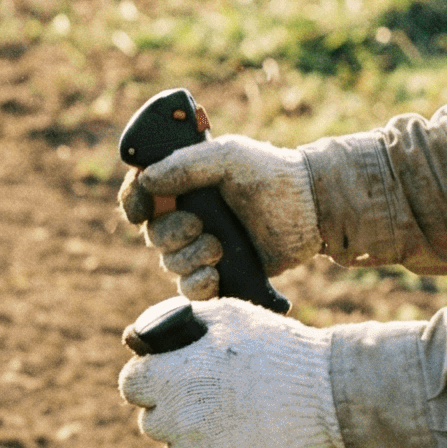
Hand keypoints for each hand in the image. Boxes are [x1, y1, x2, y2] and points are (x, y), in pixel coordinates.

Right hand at [117, 135, 317, 300]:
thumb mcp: (229, 157)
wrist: (314, 209)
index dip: (133, 203)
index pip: (142, 194)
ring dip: (189, 258)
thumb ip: (186, 165)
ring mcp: (204, 247)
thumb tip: (146, 181)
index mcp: (185, 185)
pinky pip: (190, 290)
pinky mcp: (221, 274)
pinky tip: (215, 275)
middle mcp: (189, 216)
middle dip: (171, 234)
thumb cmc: (273, 174)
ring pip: (170, 263)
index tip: (138, 212)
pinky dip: (197, 286)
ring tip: (219, 249)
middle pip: (154, 234)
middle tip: (200, 226)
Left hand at [117, 297, 339, 447]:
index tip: (170, 380)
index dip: (151, 381)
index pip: (132, 385)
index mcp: (165, 378)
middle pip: (153, 420)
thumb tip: (158, 333)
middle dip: (175, 409)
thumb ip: (184, 324)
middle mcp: (172, 419)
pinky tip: (239, 445)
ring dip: (196, 438)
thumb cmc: (278, 349)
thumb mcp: (227, 316)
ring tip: (236, 420)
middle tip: (210, 399)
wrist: (327, 394)